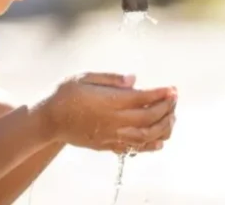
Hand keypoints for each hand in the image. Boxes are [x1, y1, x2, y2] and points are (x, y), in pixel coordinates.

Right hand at [41, 73, 176, 152]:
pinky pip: (134, 148)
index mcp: (109, 101)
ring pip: (146, 135)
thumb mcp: (85, 77)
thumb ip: (111, 78)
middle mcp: (114, 120)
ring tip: (172, 116)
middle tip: (175, 98)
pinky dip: (151, 145)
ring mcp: (112, 135)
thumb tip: (134, 78)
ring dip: (163, 126)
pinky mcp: (108, 145)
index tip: (173, 88)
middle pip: (149, 117)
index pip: (143, 98)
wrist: (49, 120)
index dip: (161, 94)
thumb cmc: (66, 93)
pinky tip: (160, 140)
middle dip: (167, 108)